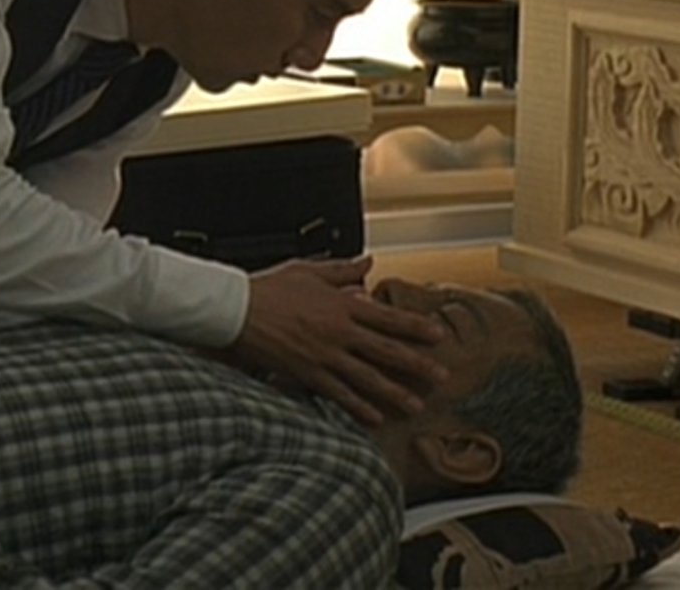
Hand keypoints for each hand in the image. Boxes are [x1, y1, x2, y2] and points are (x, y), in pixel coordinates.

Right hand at [229, 255, 450, 426]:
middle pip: (386, 351)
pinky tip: (374, 418)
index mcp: (342, 305)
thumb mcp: (308, 270)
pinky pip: (339, 394)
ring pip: (368, 377)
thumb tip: (368, 262)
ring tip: (416, 405)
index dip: (416, 327)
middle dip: (416, 364)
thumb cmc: (269, 289)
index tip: (438, 335)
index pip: (388, 318)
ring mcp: (325, 356)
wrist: (237, 310)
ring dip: (394, 392)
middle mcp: (339, 332)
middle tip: (441, 376)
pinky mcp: (307, 373)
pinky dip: (358, 407)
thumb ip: (342, 269)